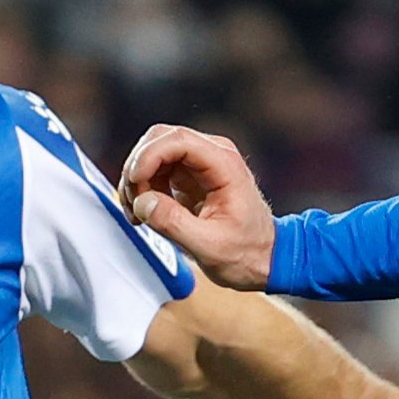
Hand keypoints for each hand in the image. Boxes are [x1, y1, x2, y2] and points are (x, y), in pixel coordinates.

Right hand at [120, 124, 280, 291]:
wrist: (264, 259)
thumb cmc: (247, 254)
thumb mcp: (210, 247)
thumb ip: (174, 224)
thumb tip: (143, 202)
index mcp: (225, 165)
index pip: (178, 140)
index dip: (149, 155)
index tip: (135, 182)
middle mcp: (213, 156)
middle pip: (160, 139)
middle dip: (138, 168)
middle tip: (134, 202)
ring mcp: (199, 164)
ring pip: (153, 153)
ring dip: (137, 180)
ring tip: (138, 213)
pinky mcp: (188, 176)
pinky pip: (155, 169)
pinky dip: (143, 187)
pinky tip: (144, 212)